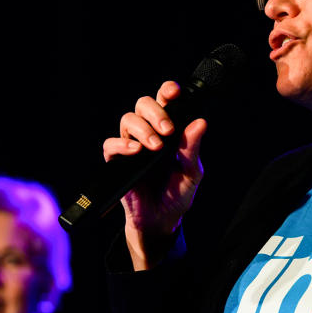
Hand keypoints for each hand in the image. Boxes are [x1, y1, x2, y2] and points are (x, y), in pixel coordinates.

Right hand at [102, 81, 206, 269]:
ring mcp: (131, 146)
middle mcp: (148, 133)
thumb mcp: (191, 172)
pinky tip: (137, 152)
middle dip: (156, 112)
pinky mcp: (116, 162)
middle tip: (168, 130)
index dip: (167, 91)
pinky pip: (111, 144)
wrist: (161, 221)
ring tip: (155, 146)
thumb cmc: (177, 194)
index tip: (173, 92)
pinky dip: (122, 145)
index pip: (165, 102)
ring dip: (142, 129)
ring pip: (128, 120)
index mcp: (168, 131)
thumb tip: (200, 122)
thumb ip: (193, 148)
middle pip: (143, 104)